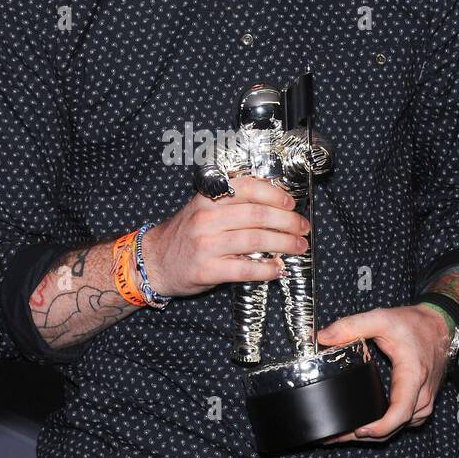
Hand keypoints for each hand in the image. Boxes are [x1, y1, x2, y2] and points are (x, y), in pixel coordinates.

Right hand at [140, 176, 309, 298]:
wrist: (155, 261)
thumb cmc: (186, 235)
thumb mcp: (203, 208)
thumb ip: (232, 203)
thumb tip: (275, 202)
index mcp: (208, 198)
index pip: (247, 187)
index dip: (275, 194)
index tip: (291, 203)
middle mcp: (206, 218)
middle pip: (258, 215)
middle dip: (287, 222)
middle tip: (302, 228)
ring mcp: (206, 244)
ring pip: (256, 239)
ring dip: (284, 244)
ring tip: (298, 247)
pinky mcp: (207, 269)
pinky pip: (245, 268)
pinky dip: (267, 269)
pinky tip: (278, 268)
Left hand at [315, 305, 450, 442]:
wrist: (440, 327)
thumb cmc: (415, 325)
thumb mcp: (382, 319)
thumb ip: (351, 326)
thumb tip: (323, 337)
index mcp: (412, 377)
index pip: (400, 412)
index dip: (380, 427)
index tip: (359, 430)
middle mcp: (422, 395)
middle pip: (394, 427)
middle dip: (364, 435)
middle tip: (334, 436)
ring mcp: (424, 402)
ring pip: (398, 429)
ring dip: (373, 434)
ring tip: (344, 433)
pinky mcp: (421, 404)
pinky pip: (402, 423)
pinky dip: (384, 428)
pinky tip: (365, 426)